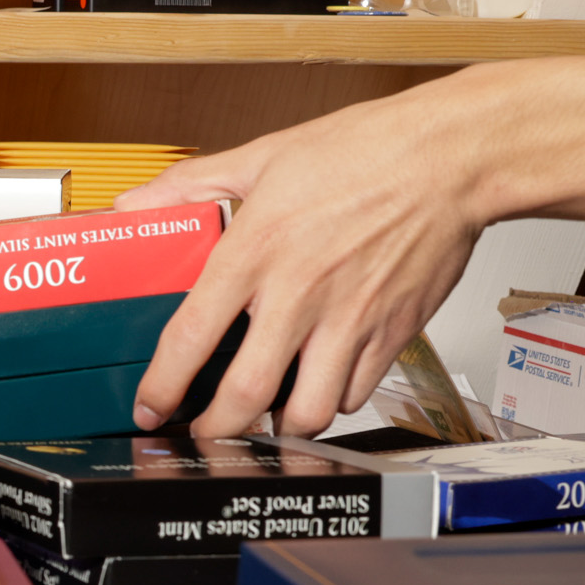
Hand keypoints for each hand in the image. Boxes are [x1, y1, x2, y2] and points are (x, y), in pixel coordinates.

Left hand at [118, 75, 503, 435]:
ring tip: (263, 418)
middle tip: (203, 433)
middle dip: (215, 431)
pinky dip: (331, 404)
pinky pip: (354, 394)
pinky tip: (317, 386)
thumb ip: (191, 184)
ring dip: (278, 428)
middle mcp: (300, 293)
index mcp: (257, 249)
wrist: (449, 157)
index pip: (191, 337)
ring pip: (306, 411)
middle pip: (245, 395)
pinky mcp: (391, 333)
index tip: (150, 406)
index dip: (162, 386)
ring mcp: (349, 319)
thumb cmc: (365, 151)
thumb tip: (136, 204)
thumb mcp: (262, 156)